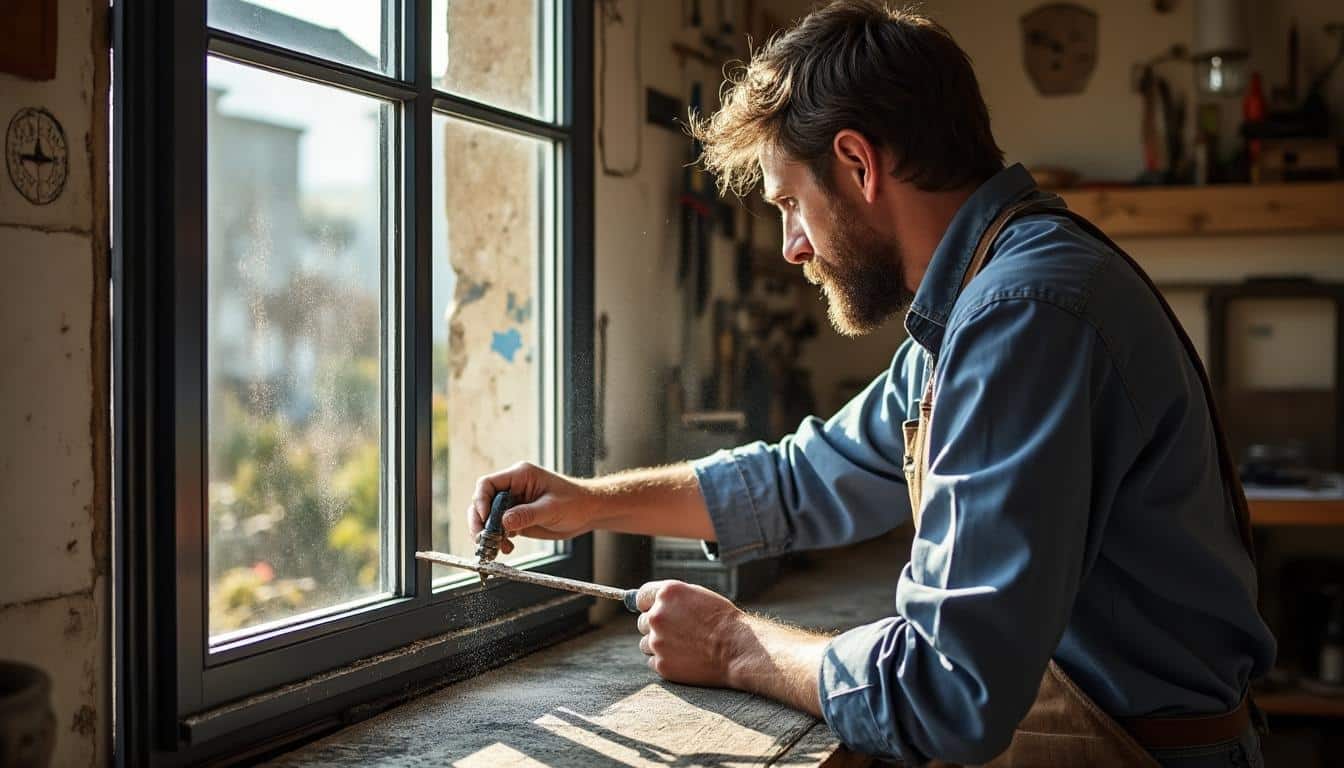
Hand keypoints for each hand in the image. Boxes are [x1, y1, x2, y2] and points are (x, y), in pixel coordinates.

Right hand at [468, 462, 598, 554]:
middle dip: (479, 522)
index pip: (488, 484)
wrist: (588, 512)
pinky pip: (498, 529)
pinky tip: (506, 548)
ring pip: (488, 518)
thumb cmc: (576, 502)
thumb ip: (527, 514)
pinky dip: (497, 540)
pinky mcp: (516, 518)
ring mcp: (513, 503)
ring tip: (496, 548)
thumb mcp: (552, 508)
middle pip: (483, 502)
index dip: (481, 501)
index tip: (485, 520)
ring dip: (488, 534)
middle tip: (482, 540)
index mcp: (520, 476)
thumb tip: (504, 522)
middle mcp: (513, 488)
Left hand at [635, 580, 745, 686]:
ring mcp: (657, 641)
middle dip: (657, 627)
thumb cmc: (723, 620)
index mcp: (667, 594)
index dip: (648, 605)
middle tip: (680, 631)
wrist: (737, 648)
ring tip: (685, 645)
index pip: (641, 597)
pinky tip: (685, 657)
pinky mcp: (662, 664)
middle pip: (642, 622)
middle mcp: (657, 616)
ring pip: (646, 643)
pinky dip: (666, 661)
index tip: (654, 611)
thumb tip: (650, 604)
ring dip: (660, 645)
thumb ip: (672, 599)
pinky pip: (653, 661)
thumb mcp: (697, 596)